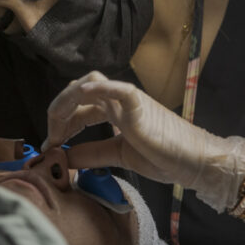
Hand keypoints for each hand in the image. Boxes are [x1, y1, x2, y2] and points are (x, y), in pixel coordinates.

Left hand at [42, 72, 244, 211]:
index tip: (50, 146)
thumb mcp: (118, 156)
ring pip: (90, 83)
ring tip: (58, 128)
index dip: (59, 124)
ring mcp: (128, 101)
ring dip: (68, 101)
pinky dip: (99, 87)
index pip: (78, 107)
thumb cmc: (163, 156)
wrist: (194, 161)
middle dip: (58, 113)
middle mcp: (118, 101)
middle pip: (77, 92)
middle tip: (51, 140)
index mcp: (114, 111)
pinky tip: (83, 94)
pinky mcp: (140, 105)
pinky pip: (119, 89)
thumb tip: (63, 157)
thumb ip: (92, 154)